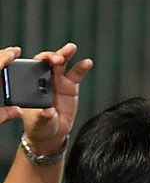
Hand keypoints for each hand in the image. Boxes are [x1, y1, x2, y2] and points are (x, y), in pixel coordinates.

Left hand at [4, 44, 91, 158]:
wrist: (52, 134)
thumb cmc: (39, 127)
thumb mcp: (39, 123)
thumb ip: (43, 116)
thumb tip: (47, 111)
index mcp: (31, 87)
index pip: (32, 69)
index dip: (37, 62)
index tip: (43, 61)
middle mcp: (44, 81)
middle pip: (46, 62)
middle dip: (51, 56)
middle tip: (57, 58)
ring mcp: (58, 82)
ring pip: (61, 64)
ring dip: (65, 54)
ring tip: (71, 48)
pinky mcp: (70, 86)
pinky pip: (77, 74)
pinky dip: (82, 67)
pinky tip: (86, 63)